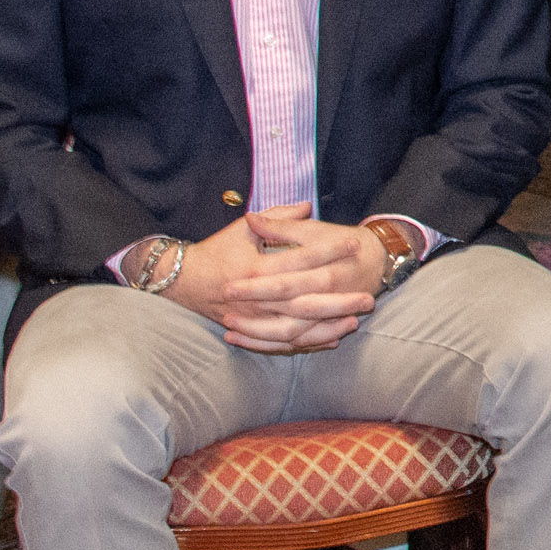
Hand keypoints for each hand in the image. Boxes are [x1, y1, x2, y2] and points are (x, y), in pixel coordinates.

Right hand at [169, 203, 385, 352]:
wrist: (182, 281)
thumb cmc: (216, 251)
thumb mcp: (242, 229)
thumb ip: (277, 218)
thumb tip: (306, 204)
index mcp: (256, 268)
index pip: (301, 259)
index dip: (329, 251)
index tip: (355, 245)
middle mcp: (255, 298)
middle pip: (305, 302)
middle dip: (338, 301)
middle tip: (368, 296)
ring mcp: (253, 319)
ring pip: (297, 329)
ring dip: (327, 326)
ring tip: (354, 321)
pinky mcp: (251, 332)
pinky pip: (284, 344)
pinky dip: (308, 343)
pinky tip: (332, 339)